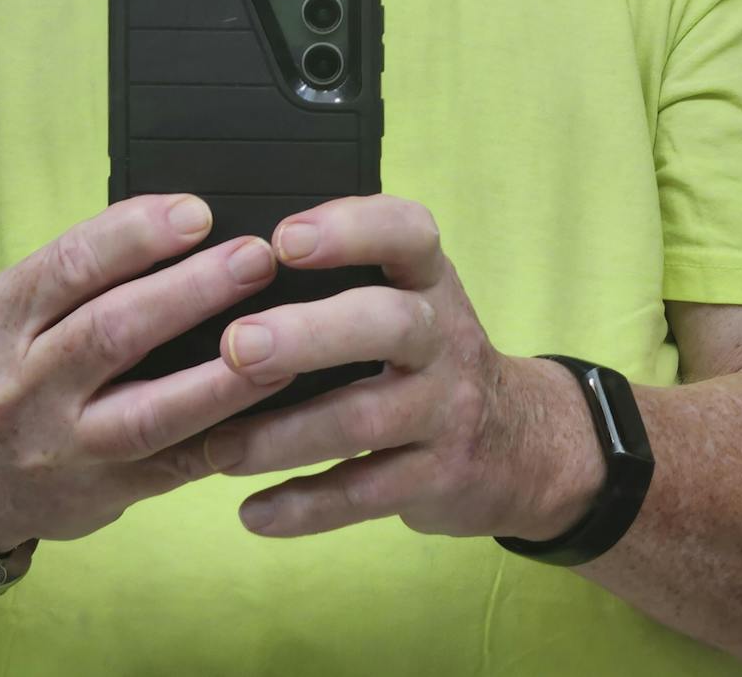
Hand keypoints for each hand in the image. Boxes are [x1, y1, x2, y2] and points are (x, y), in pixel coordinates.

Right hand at [0, 195, 290, 554]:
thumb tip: (184, 222)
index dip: (139, 235)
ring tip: (286, 336)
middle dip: (193, 290)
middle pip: (114, 330)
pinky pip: (178, 465)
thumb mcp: (5, 312)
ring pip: (152, 411)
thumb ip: (77, 274)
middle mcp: (20, 387)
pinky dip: (232, 432)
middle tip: (256, 257)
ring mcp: (62, 449)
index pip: (69, 266)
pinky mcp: (102, 495)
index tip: (199, 212)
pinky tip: (279, 405)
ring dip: (226, 373)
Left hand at [195, 195, 589, 539]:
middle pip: (386, 325)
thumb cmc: (429, 352)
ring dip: (283, 436)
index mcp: (430, 279)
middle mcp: (444, 337)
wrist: (523, 443)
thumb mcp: (415, 297)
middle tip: (238, 346)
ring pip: (364, 420)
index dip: (349, 229)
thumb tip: (232, 266)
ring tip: (218, 447)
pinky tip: (253, 513)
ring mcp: (447, 410)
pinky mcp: (438, 478)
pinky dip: (305, 507)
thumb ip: (349, 275)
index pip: (407, 233)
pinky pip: (365, 494)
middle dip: (308, 334)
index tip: (283, 239)